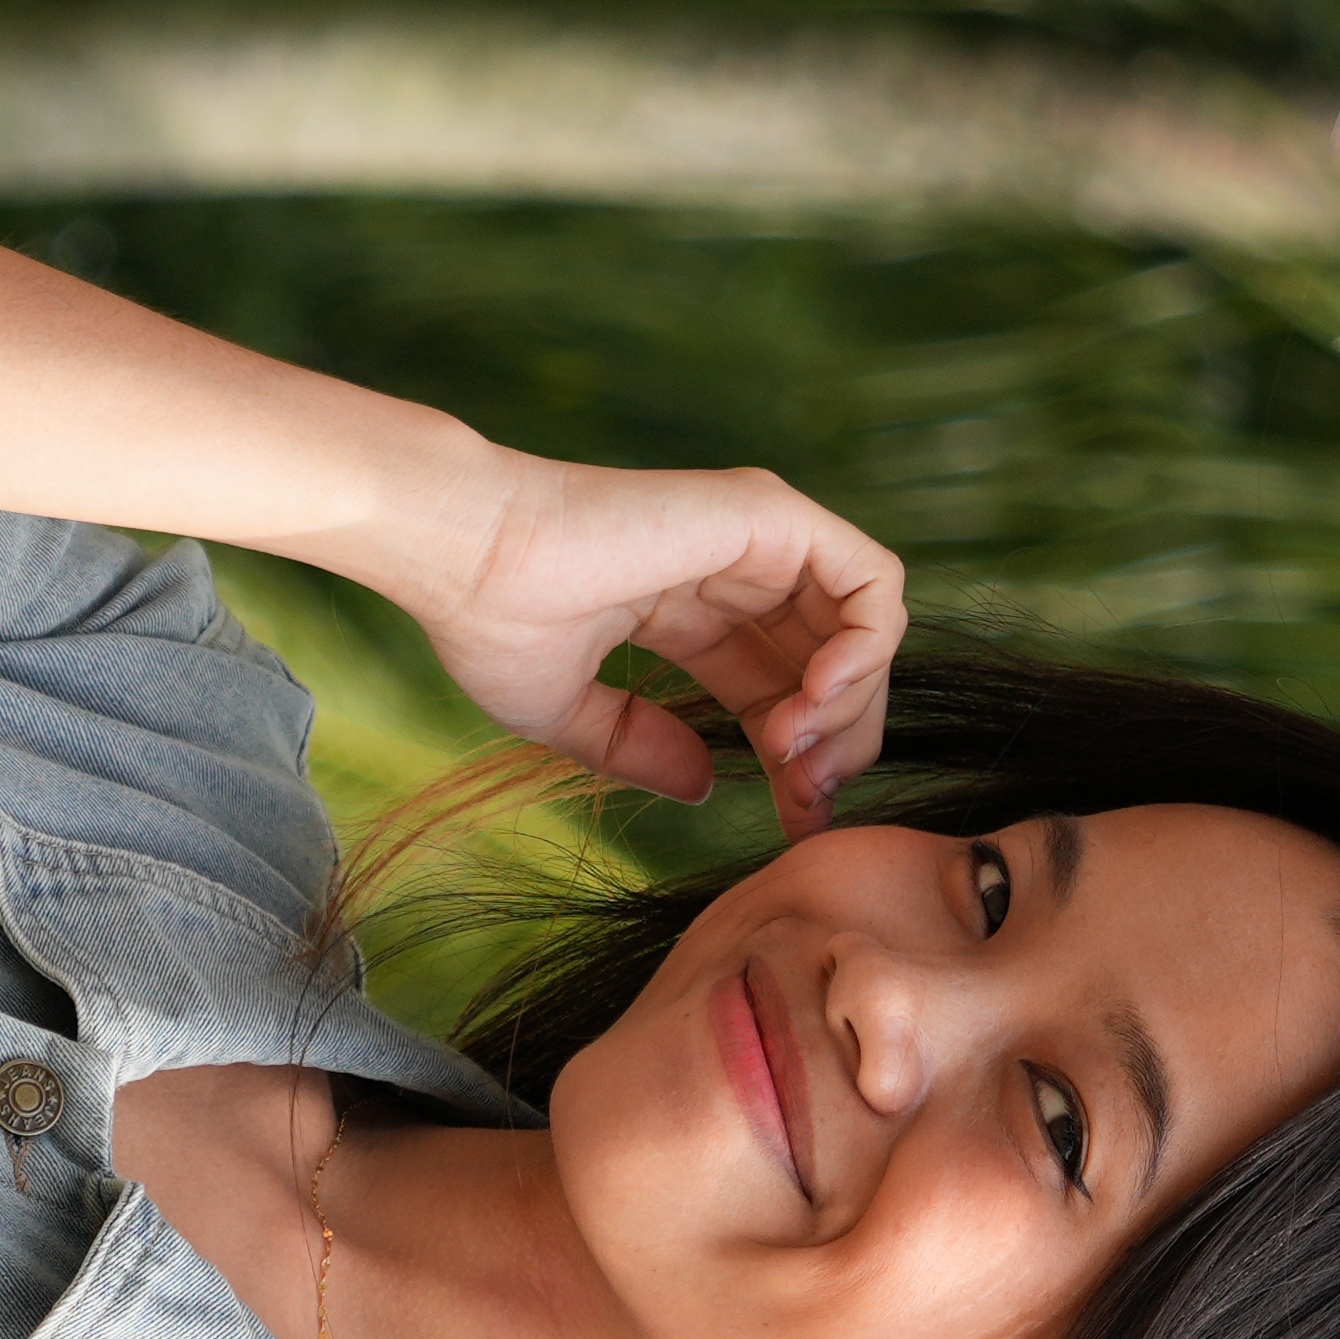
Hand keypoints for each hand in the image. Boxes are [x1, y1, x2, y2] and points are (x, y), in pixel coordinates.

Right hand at [405, 453, 905, 829]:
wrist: (466, 558)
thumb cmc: (491, 622)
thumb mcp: (569, 713)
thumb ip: (640, 748)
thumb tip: (705, 786)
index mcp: (690, 608)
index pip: (781, 689)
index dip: (800, 762)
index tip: (792, 822)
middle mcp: (736, 568)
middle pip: (835, 665)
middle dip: (837, 745)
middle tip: (804, 802)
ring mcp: (760, 536)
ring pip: (866, 627)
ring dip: (851, 705)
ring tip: (794, 752)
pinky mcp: (773, 516)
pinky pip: (873, 585)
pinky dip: (868, 650)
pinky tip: (814, 701)